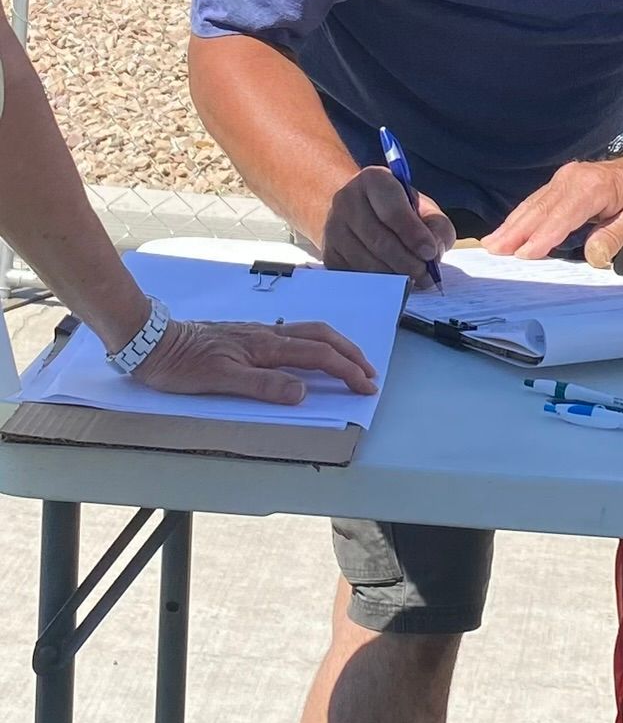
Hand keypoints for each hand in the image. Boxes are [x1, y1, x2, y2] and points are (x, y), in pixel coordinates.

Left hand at [136, 317, 376, 405]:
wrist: (153, 341)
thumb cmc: (182, 364)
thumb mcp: (220, 380)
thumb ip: (263, 385)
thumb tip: (303, 391)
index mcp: (266, 346)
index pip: (318, 355)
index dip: (346, 370)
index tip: (366, 385)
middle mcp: (267, 334)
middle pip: (321, 336)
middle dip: (350, 353)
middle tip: (369, 372)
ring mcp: (258, 332)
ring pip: (309, 332)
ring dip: (336, 345)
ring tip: (350, 360)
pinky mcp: (247, 334)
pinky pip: (293, 333)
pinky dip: (315, 342)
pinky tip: (310, 351)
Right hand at [321, 168, 454, 283]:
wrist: (358, 211)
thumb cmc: (397, 209)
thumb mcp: (423, 208)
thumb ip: (437, 226)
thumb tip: (433, 252)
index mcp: (374, 180)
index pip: (392, 211)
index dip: (414, 235)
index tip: (430, 253)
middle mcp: (347, 200)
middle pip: (379, 240)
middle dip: (407, 262)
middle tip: (425, 274)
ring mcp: (333, 227)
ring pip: (366, 262)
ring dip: (394, 276)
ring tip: (412, 278)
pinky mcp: (328, 253)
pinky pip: (355, 276)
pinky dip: (377, 284)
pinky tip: (392, 281)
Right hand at [481, 155, 622, 267]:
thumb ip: (617, 236)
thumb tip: (594, 256)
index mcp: (593, 187)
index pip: (563, 216)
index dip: (543, 236)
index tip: (524, 253)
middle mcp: (573, 178)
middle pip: (540, 209)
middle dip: (516, 231)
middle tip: (494, 250)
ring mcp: (564, 177)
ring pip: (534, 204)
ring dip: (512, 225)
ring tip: (493, 243)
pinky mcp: (560, 182)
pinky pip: (537, 201)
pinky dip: (520, 216)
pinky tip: (507, 229)